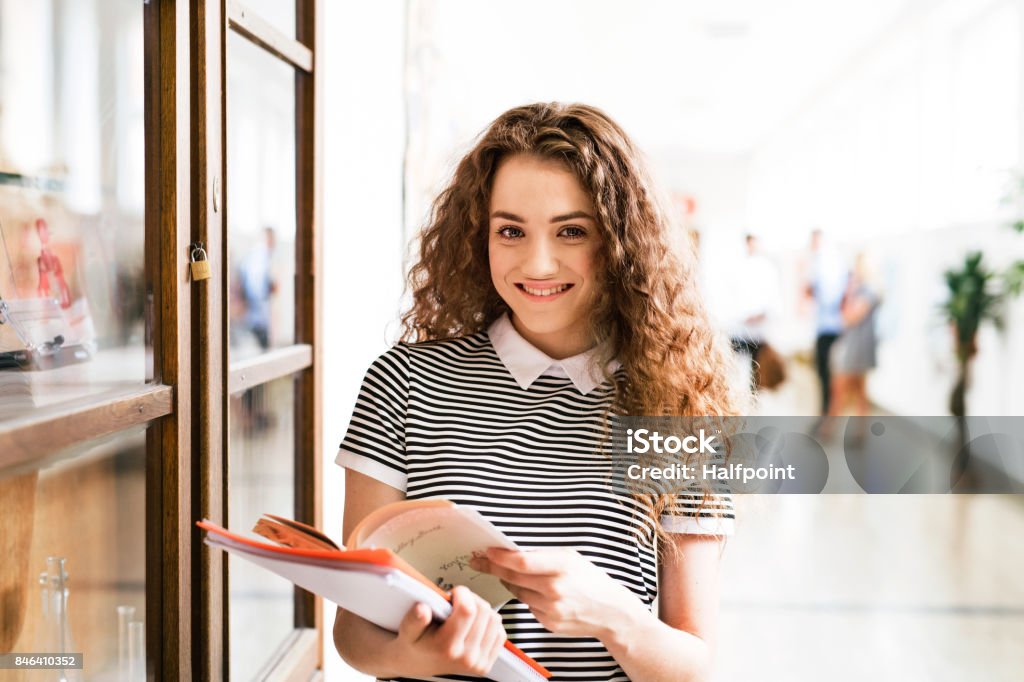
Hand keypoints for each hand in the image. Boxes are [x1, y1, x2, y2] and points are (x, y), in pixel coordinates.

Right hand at [387, 586, 506, 677]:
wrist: (417, 663)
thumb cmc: (415, 644)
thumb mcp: (407, 629)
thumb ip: (414, 619)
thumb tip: (422, 609)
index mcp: (447, 647)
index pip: (468, 610)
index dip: (463, 594)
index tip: (454, 593)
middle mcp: (466, 657)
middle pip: (484, 612)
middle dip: (472, 599)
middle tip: (458, 602)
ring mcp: (478, 663)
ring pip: (495, 620)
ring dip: (482, 610)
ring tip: (466, 612)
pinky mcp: (486, 664)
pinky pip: (500, 634)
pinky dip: (490, 624)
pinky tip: (475, 624)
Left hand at [470, 548, 641, 637]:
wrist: (610, 611)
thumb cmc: (589, 579)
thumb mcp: (570, 558)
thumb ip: (542, 555)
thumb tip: (511, 552)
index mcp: (562, 566)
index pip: (522, 562)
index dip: (500, 557)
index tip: (487, 551)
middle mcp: (555, 589)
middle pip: (513, 578)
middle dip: (494, 568)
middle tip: (480, 561)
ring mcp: (551, 609)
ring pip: (518, 592)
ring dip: (511, 583)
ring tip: (514, 574)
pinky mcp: (548, 623)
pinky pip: (528, 606)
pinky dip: (528, 597)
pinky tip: (539, 592)